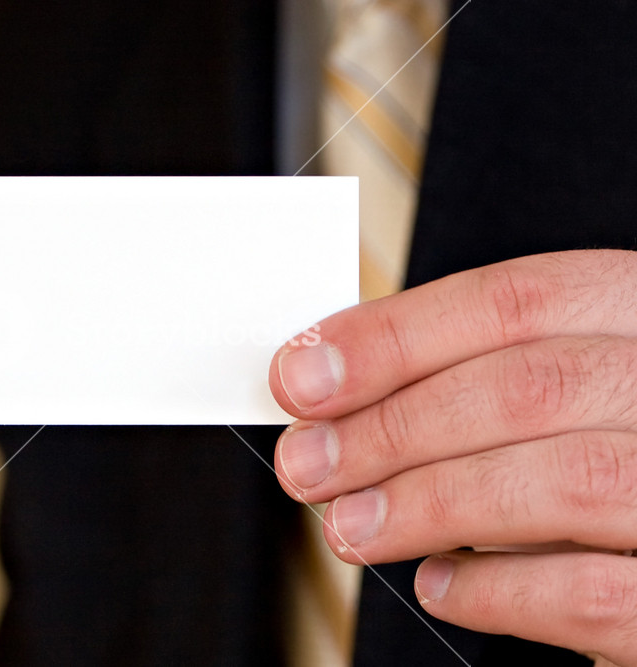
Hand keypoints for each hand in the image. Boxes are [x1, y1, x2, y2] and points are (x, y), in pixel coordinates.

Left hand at [269, 250, 636, 664]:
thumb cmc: (611, 452)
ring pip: (564, 482)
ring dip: (427, 505)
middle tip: (307, 464)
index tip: (303, 375)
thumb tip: (334, 389)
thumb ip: (470, 378)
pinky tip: (440, 584)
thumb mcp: (562, 391)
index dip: (393, 336)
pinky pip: (597, 595)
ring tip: (350, 527)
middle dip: (392, 428)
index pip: (515, 299)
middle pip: (529, 387)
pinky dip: (496, 592)